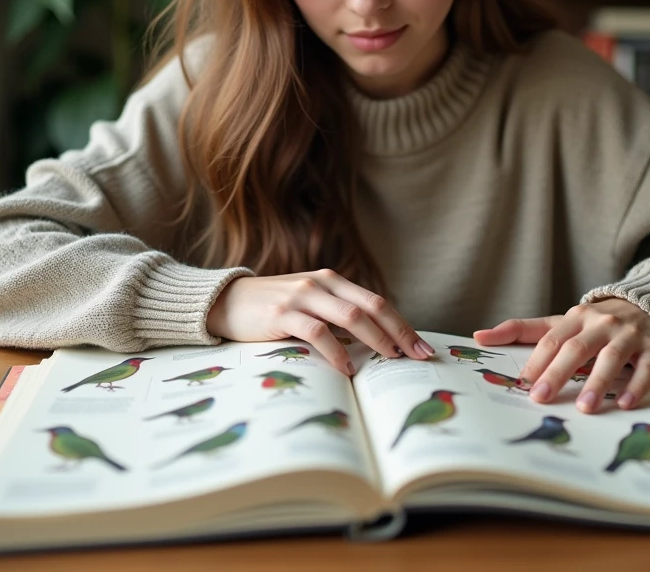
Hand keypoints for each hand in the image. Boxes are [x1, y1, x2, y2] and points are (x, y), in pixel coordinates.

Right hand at [206, 270, 434, 374]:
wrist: (226, 301)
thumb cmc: (272, 310)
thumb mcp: (309, 306)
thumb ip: (337, 317)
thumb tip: (375, 345)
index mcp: (332, 281)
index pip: (377, 302)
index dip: (402, 324)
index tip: (423, 348)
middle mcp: (321, 283)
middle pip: (372, 306)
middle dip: (399, 332)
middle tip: (418, 355)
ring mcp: (301, 296)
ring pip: (350, 316)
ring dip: (375, 339)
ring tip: (390, 359)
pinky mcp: (281, 313)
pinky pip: (316, 332)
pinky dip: (336, 351)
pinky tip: (347, 368)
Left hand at [472, 298, 649, 412]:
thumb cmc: (597, 323)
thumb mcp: (563, 322)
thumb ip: (523, 331)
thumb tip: (478, 337)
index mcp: (576, 317)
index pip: (551, 339)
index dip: (536, 361)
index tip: (523, 384)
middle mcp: (601, 323)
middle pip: (576, 349)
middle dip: (558, 374)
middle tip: (541, 398)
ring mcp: (628, 335)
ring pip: (610, 358)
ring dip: (597, 384)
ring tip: (584, 409)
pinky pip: (645, 368)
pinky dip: (636, 386)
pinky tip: (626, 404)